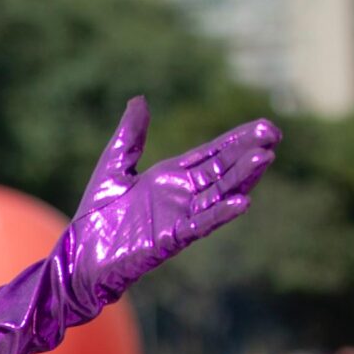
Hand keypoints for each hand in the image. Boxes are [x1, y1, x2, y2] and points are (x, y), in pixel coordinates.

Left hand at [63, 97, 280, 305]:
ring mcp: (179, 217)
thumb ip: (130, 135)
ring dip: (242, 179)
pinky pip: (201, 225)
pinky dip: (221, 214)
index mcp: (171, 176)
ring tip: (265, 158)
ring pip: (218, 194)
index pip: (212, 155)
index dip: (237, 141)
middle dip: (247, 154)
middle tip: (274, 135)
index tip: (264, 127)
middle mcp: (182, 195)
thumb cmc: (96, 214)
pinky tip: (244, 202)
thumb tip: (139, 100)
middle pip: (222, 171)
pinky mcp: (171, 238)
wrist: (79, 254)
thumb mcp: (114, 166)